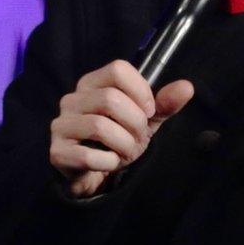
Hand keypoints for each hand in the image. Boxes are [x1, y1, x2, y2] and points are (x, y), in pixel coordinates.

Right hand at [48, 59, 194, 197]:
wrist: (93, 174)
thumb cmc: (117, 140)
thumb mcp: (145, 121)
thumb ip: (164, 104)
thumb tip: (187, 87)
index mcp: (92, 84)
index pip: (118, 69)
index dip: (141, 91)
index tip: (148, 111)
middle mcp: (72, 100)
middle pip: (110, 99)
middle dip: (135, 123)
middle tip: (138, 138)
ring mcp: (60, 125)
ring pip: (100, 126)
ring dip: (124, 145)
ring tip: (126, 153)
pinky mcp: (56, 151)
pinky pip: (88, 155)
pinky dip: (108, 162)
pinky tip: (108, 163)